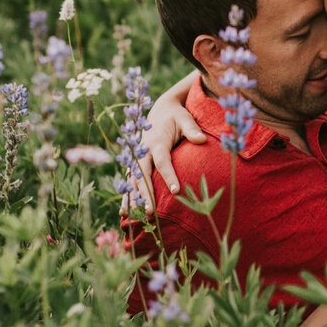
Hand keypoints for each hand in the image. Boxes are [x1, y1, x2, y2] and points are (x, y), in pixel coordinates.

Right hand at [122, 74, 206, 212]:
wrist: (161, 109)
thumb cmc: (176, 116)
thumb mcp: (185, 118)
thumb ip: (191, 129)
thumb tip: (202, 140)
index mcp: (156, 142)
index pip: (163, 162)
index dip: (169, 176)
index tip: (176, 191)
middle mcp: (143, 151)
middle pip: (143, 175)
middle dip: (145, 194)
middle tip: (150, 212)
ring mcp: (137, 158)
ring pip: (133, 181)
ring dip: (134, 198)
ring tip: (136, 216)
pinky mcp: (135, 163)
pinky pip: (130, 181)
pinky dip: (127, 195)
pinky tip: (124, 212)